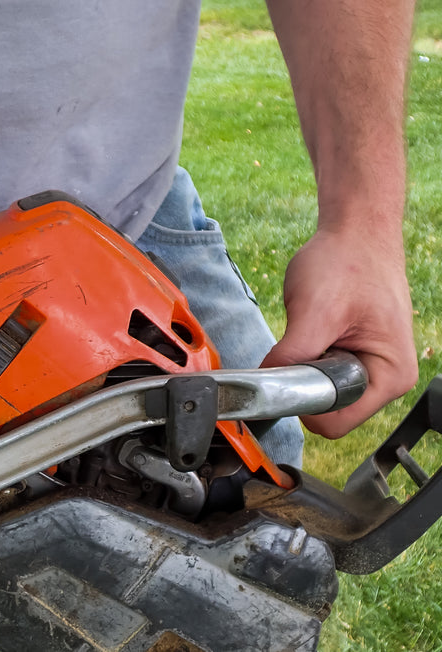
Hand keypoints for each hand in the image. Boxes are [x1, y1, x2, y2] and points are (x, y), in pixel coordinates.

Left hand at [261, 226, 416, 437]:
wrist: (355, 231)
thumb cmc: (347, 263)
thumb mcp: (315, 311)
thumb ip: (293, 356)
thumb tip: (264, 386)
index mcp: (389, 377)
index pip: (335, 423)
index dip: (301, 405)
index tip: (282, 376)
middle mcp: (385, 380)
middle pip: (326, 410)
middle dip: (302, 382)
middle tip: (300, 341)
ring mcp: (369, 368)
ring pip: (318, 391)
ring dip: (302, 366)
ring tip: (311, 327)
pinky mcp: (351, 356)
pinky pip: (317, 371)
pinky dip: (304, 354)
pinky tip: (312, 325)